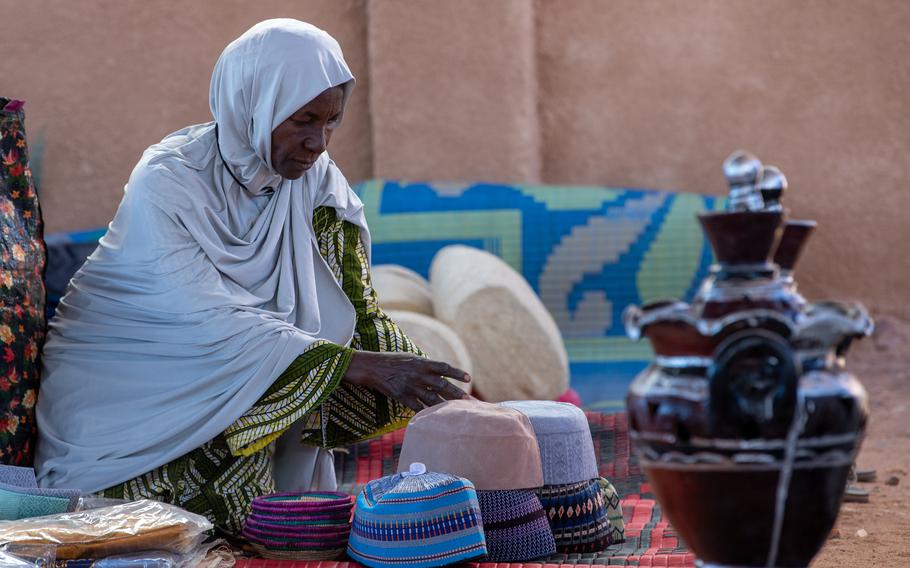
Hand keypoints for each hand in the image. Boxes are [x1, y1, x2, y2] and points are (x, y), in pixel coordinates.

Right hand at [343, 351, 470, 410]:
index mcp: (422, 363)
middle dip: (456, 393)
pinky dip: (426, 413)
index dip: (457, 373)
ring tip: (457, 411)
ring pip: (432, 398)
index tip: (468, 378)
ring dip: (445, 405)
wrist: (372, 367)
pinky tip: (436, 419)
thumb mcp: (411, 357)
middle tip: (468, 400)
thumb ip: (425, 365)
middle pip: (441, 385)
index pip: (444, 367)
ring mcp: (410, 386)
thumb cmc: (393, 361)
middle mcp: (418, 374)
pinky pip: (417, 407)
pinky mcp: (402, 396)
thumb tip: (440, 370)